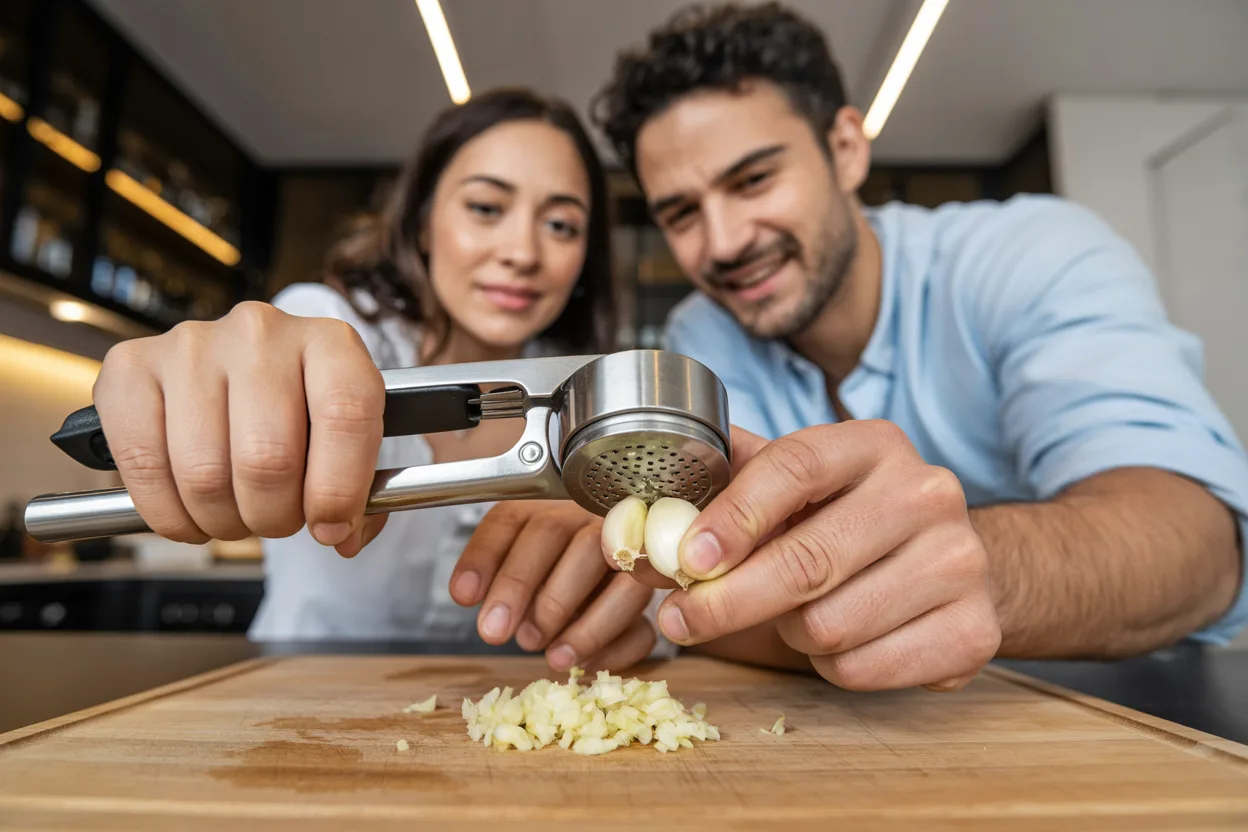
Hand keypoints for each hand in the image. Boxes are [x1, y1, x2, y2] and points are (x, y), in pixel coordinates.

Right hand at [91, 302, 387, 556]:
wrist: (241, 371)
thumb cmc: (301, 412)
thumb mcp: (349, 441)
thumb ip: (363, 494)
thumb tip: (342, 535)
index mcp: (330, 343)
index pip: (345, 414)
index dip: (339, 488)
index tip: (332, 527)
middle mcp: (260, 332)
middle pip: (268, 458)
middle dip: (274, 516)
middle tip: (276, 520)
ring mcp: (191, 346)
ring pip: (205, 474)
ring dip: (223, 521)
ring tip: (236, 514)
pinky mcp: (131, 367)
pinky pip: (144, 467)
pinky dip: (168, 514)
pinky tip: (190, 511)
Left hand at [452, 500, 657, 672]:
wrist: (620, 567)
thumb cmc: (557, 568)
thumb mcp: (518, 558)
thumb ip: (493, 567)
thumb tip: (466, 593)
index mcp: (550, 505)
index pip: (510, 518)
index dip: (484, 556)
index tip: (463, 597)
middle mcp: (589, 517)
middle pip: (557, 534)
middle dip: (522, 587)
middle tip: (504, 633)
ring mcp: (629, 551)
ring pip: (613, 575)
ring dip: (582, 624)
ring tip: (551, 656)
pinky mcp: (652, 596)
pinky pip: (643, 620)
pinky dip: (614, 646)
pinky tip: (586, 663)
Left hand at [640, 422, 1000, 690]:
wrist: (951, 562)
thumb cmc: (849, 521)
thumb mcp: (796, 489)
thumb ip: (724, 493)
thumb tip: (638, 529)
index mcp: (873, 444)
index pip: (796, 466)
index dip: (734, 514)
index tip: (687, 557)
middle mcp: (927, 492)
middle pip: (806, 561)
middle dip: (727, 600)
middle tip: (681, 620)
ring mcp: (959, 562)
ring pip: (826, 624)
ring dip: (787, 632)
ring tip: (795, 613)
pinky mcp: (974, 630)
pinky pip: (861, 668)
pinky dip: (829, 666)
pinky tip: (841, 637)